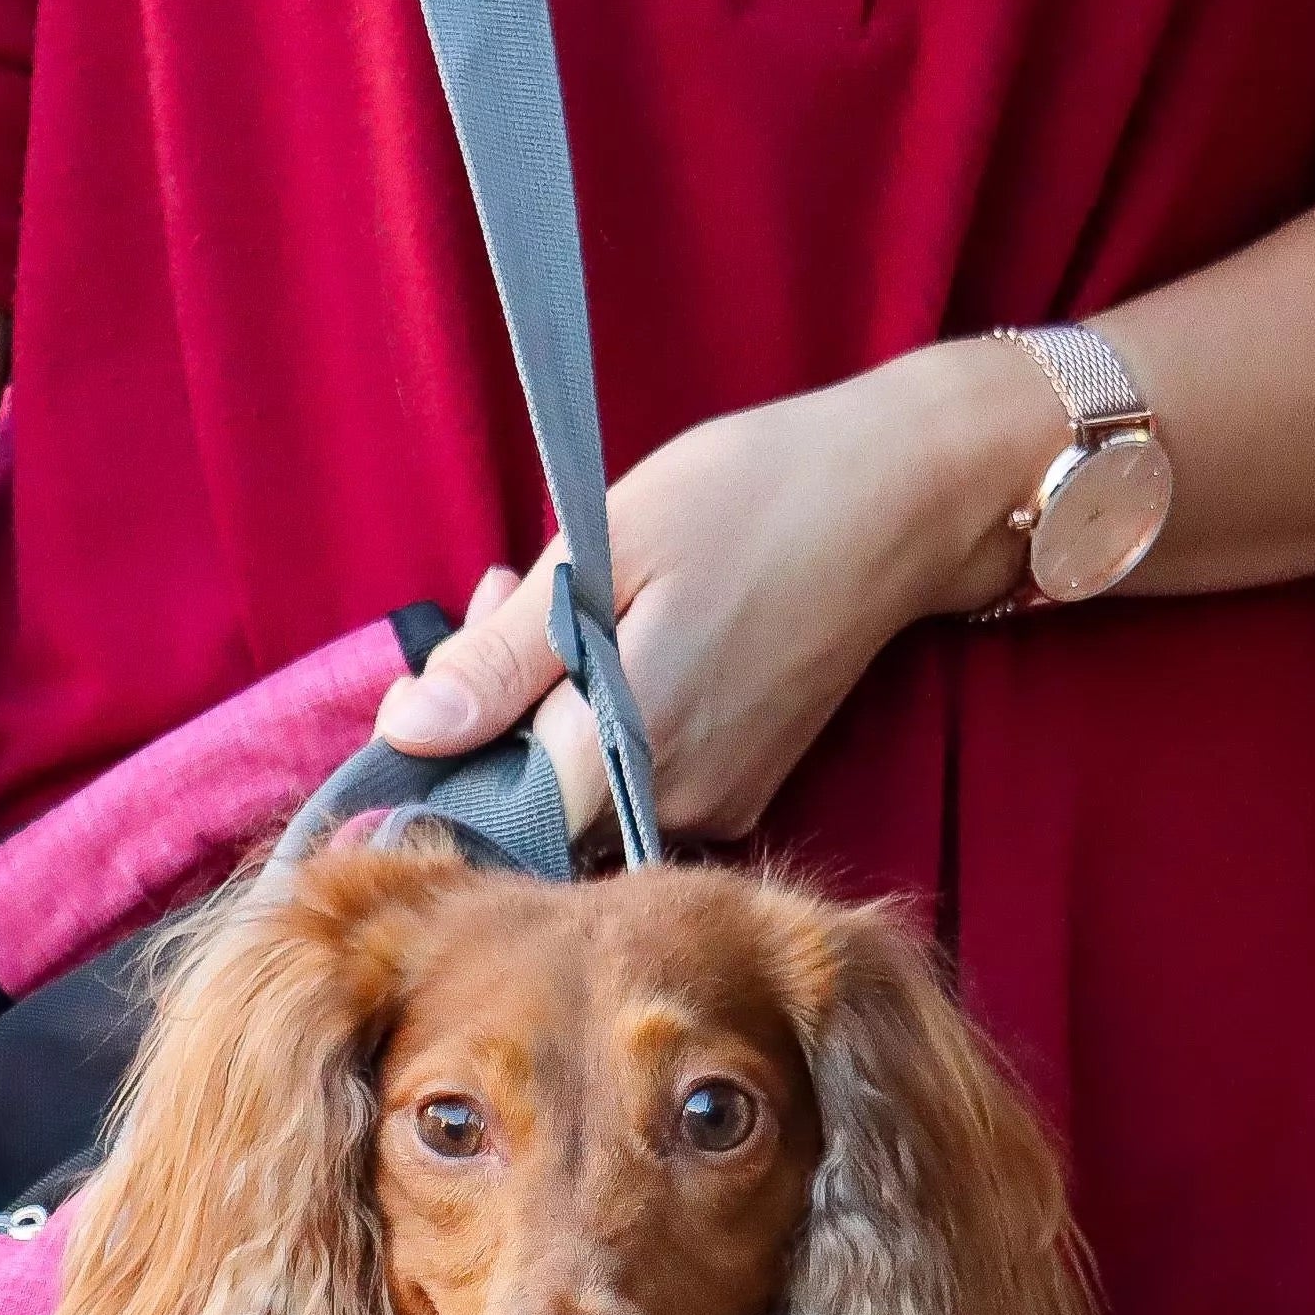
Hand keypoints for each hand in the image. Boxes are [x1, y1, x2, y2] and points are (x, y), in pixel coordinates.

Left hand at [377, 338, 1064, 842]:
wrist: (909, 495)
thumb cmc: (759, 496)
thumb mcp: (607, 549)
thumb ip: (502, 658)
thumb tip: (404, 732)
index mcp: (625, 750)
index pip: (483, 819)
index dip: (432, 774)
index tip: (415, 702)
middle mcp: (667, 806)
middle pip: (526, 801)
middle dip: (483, 714)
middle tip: (493, 594)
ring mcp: (710, 808)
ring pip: (576, 786)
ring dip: (538, 704)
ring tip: (549, 591)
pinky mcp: (737, 793)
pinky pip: (632, 775)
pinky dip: (598, 712)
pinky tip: (604, 631)